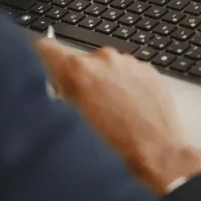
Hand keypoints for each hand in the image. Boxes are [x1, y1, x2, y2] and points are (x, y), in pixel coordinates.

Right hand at [36, 42, 200, 194]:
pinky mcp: (148, 69)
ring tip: (112, 112)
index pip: (47, 48)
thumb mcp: (74, 122)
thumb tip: (55, 80)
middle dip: (80, 79)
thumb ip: (62, 94)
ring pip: (106, 67)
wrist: (158, 153)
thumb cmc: (118, 146)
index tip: (42, 61)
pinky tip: (129, 108)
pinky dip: (125, 84)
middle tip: (86, 106)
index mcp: (79, 71)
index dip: (43, 56)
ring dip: (105, 82)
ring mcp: (129, 63)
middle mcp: (104, 59)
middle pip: (81, 61)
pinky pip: (128, 71)